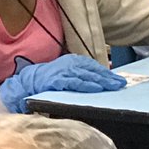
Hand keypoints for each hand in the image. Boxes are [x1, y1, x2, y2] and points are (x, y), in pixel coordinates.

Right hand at [0, 53, 125, 112]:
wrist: (28, 82)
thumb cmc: (51, 79)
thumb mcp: (68, 73)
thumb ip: (82, 74)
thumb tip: (102, 78)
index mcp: (75, 60)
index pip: (95, 67)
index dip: (108, 73)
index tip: (119, 79)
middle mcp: (71, 63)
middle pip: (94, 71)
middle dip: (108, 78)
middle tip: (121, 84)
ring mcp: (64, 71)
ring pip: (87, 76)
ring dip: (101, 82)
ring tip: (113, 86)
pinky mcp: (57, 80)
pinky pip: (75, 83)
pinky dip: (86, 85)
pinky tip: (96, 88)